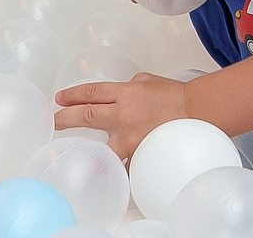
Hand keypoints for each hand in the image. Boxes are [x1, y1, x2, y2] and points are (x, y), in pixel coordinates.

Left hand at [54, 73, 189, 159]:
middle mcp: (123, 115)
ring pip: (101, 148)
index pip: (92, 93)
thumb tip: (115, 97)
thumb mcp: (147, 81)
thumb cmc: (176, 95)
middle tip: (54, 120)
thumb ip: (127, 88)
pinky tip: (107, 173)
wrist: (198, 112)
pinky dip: (117, 168)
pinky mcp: (139, 154)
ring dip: (86, 152)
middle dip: (66, 118)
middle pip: (87, 116)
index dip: (72, 95)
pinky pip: (124, 164)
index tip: (59, 99)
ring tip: (75, 156)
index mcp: (126, 93)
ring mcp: (130, 138)